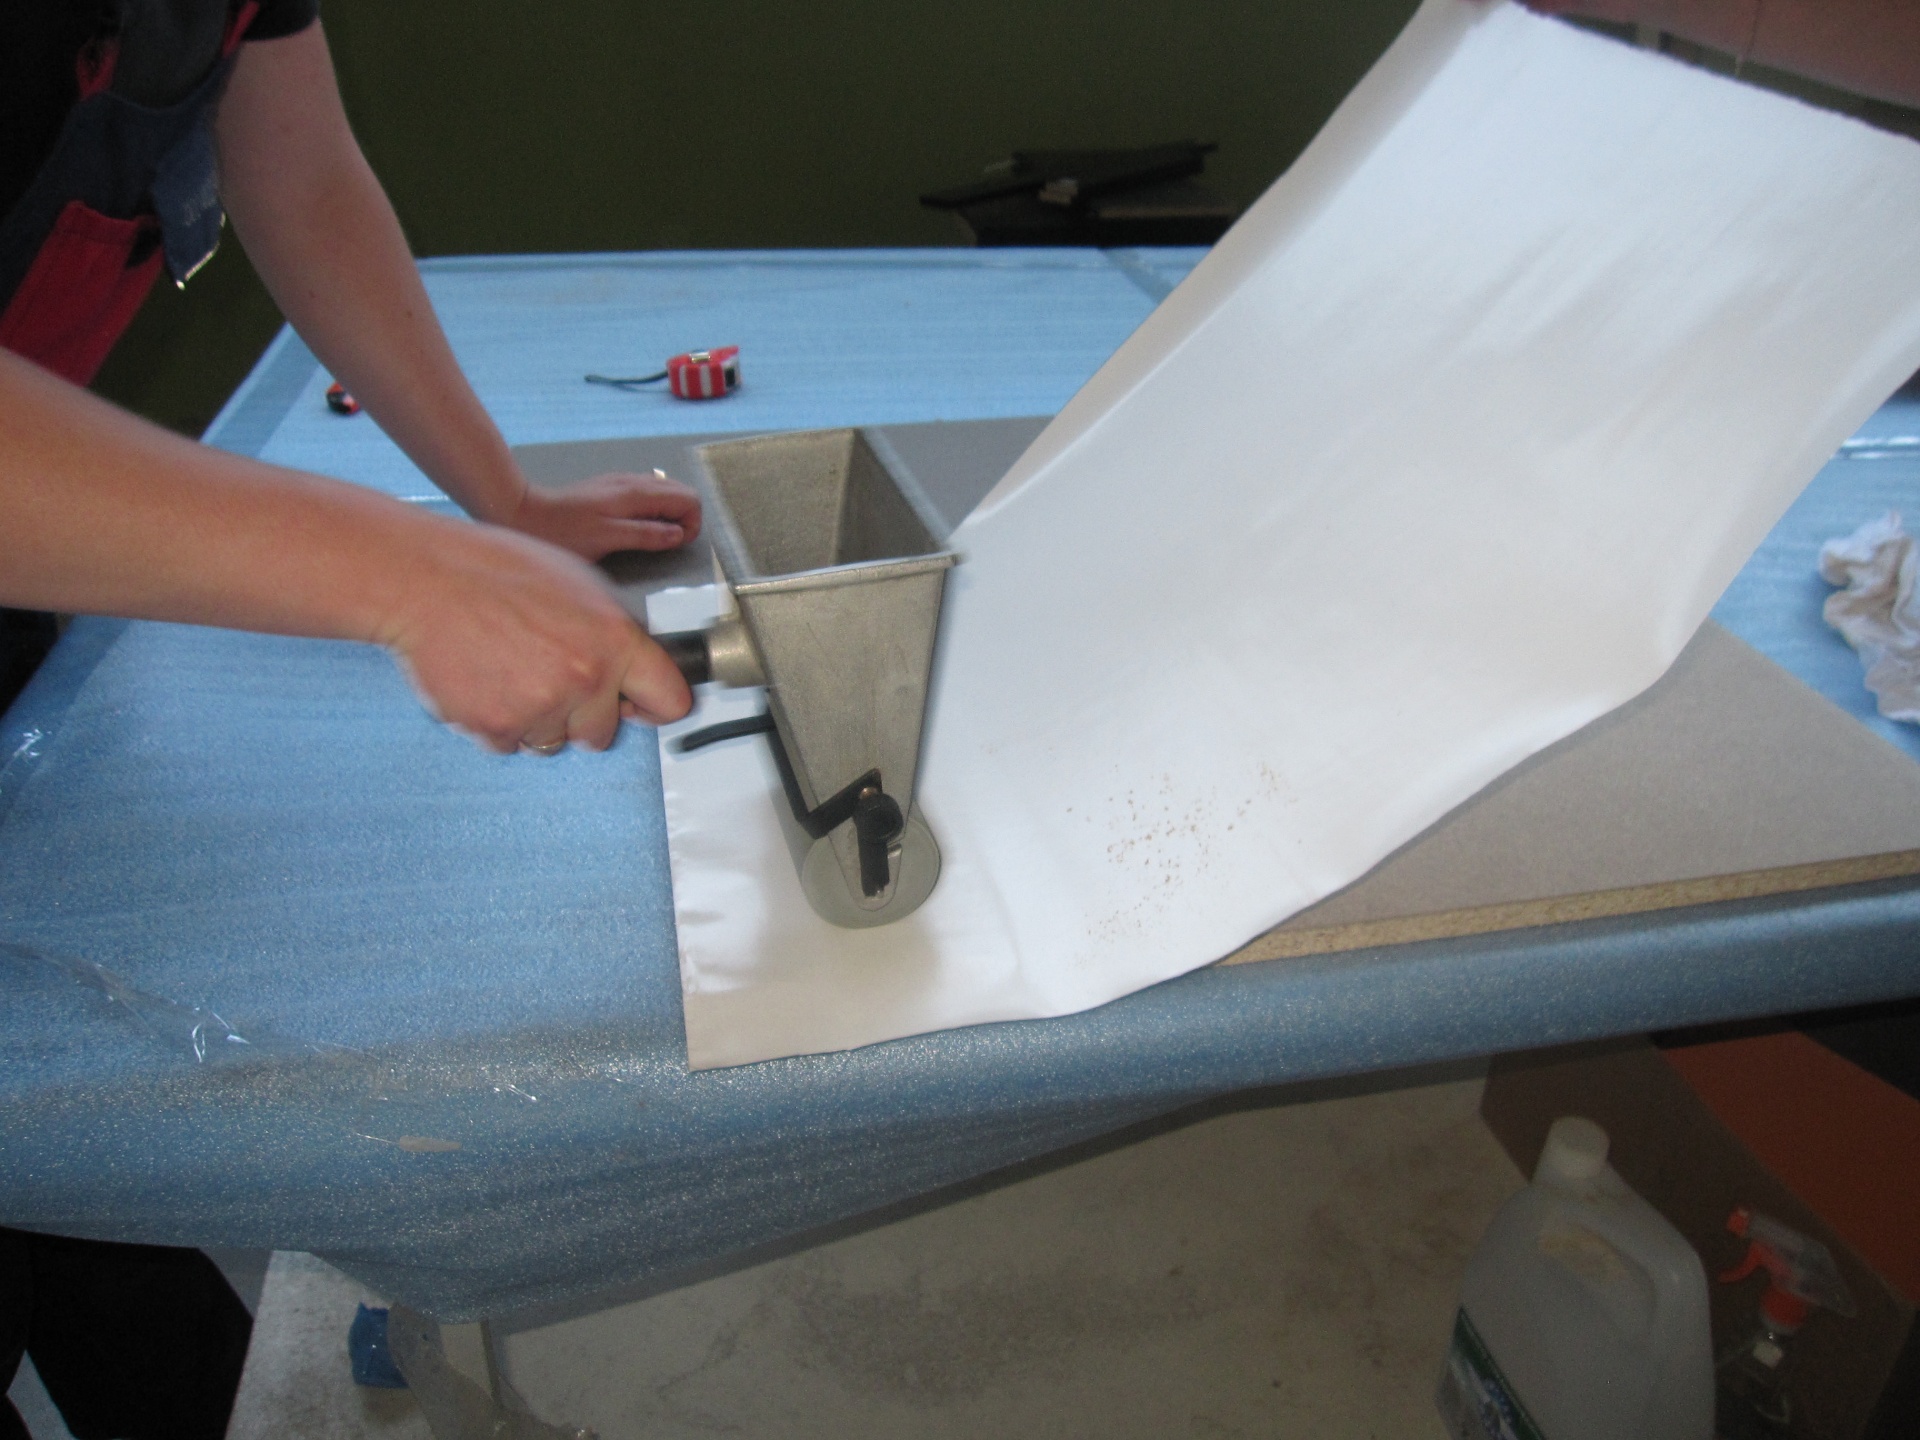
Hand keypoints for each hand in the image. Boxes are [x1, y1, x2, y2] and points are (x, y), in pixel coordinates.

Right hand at [379, 517, 691, 752]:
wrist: (425, 580)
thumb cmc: (495, 570)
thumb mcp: (579, 583)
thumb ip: (612, 632)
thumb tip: (631, 664)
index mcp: (613, 641)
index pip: (670, 701)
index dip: (654, 706)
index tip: (641, 707)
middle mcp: (584, 680)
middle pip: (603, 734)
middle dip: (582, 714)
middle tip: (550, 676)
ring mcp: (540, 709)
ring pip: (553, 742)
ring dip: (537, 719)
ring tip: (510, 670)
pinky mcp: (496, 728)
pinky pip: (509, 744)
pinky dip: (498, 722)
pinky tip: (486, 680)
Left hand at [505, 469, 702, 561]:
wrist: (526, 514)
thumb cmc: (563, 531)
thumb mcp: (608, 538)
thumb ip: (646, 535)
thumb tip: (679, 535)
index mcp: (637, 493)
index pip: (689, 498)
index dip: (691, 524)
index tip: (673, 544)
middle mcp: (633, 481)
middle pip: (681, 492)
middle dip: (683, 519)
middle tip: (664, 542)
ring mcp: (622, 482)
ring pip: (665, 492)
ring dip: (668, 515)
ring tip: (648, 537)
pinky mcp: (611, 488)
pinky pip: (647, 495)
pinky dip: (652, 510)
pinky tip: (634, 526)